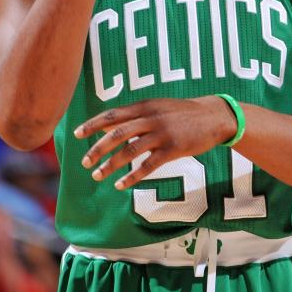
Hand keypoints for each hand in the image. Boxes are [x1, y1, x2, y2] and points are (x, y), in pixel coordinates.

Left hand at [74, 97, 236, 189]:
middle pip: (117, 133)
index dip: (93, 124)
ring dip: (110, 164)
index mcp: (144, 106)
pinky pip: (148, 165)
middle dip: (97, 148)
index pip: (112, 114)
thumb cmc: (183, 113)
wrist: (214, 116)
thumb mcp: (158, 107)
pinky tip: (121, 185)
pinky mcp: (173, 149)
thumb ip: (136, 115)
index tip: (76, 134)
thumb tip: (109, 125)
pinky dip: (132, 176)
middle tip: (84, 162)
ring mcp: (162, 134)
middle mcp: (150, 118)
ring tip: (97, 176)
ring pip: (129, 150)